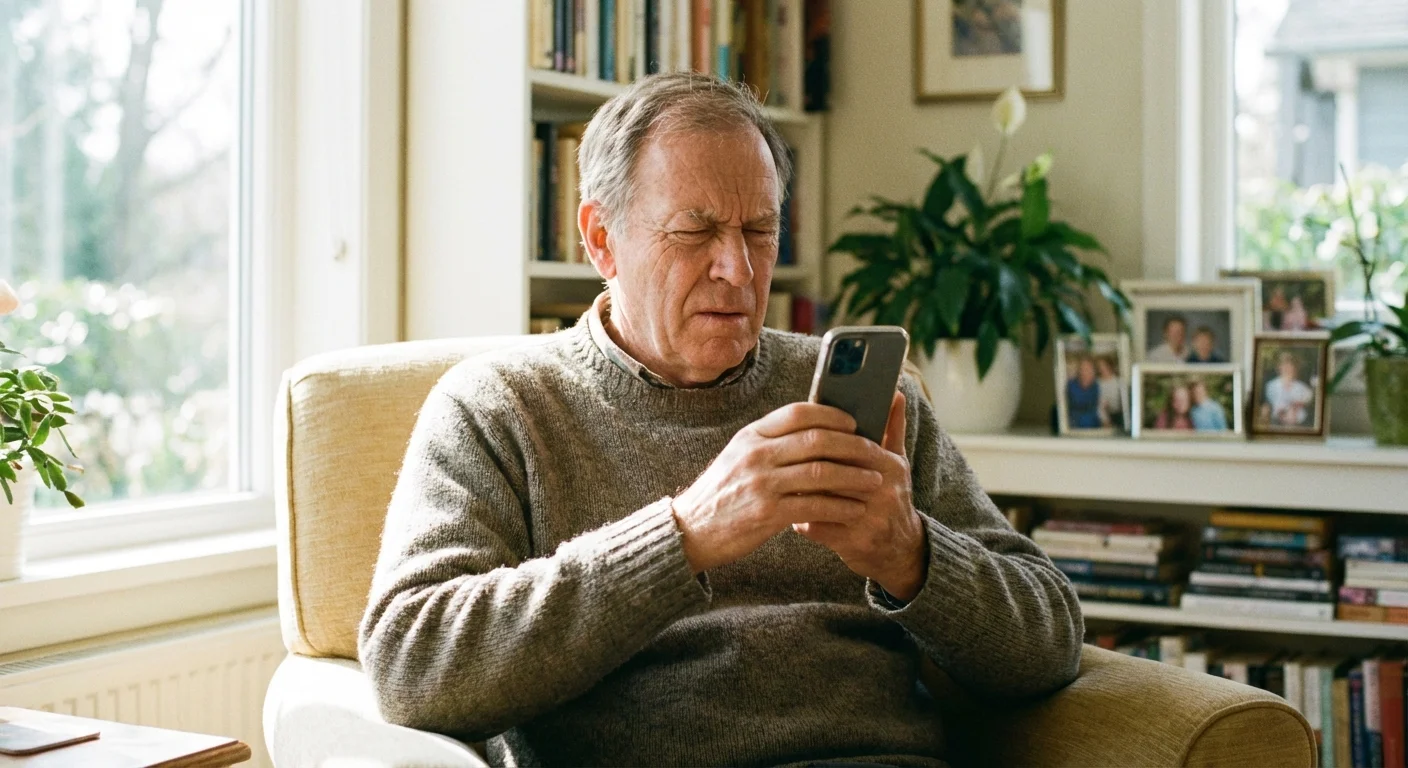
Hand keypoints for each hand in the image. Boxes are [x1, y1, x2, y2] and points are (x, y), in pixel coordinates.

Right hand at [672, 403, 885, 573]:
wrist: (690, 530)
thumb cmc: (722, 493)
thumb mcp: (739, 456)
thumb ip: (771, 442)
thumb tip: (814, 430)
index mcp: (751, 435)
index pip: (798, 413)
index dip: (831, 415)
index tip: (854, 422)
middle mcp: (756, 454)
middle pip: (816, 440)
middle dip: (853, 446)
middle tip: (875, 452)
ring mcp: (761, 483)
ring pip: (821, 472)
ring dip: (854, 476)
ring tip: (874, 480)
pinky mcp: (767, 513)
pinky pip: (814, 506)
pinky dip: (840, 507)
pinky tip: (855, 509)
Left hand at [792, 392, 927, 601]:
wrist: (901, 551)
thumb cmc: (893, 498)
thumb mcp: (897, 463)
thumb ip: (893, 427)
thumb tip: (895, 392)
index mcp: (888, 466)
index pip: (850, 444)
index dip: (822, 440)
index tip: (799, 436)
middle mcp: (881, 491)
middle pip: (831, 470)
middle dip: (804, 466)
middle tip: (780, 460)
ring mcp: (868, 518)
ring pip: (820, 498)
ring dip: (797, 492)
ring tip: (780, 484)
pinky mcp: (853, 543)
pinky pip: (817, 527)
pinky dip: (800, 520)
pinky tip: (789, 514)